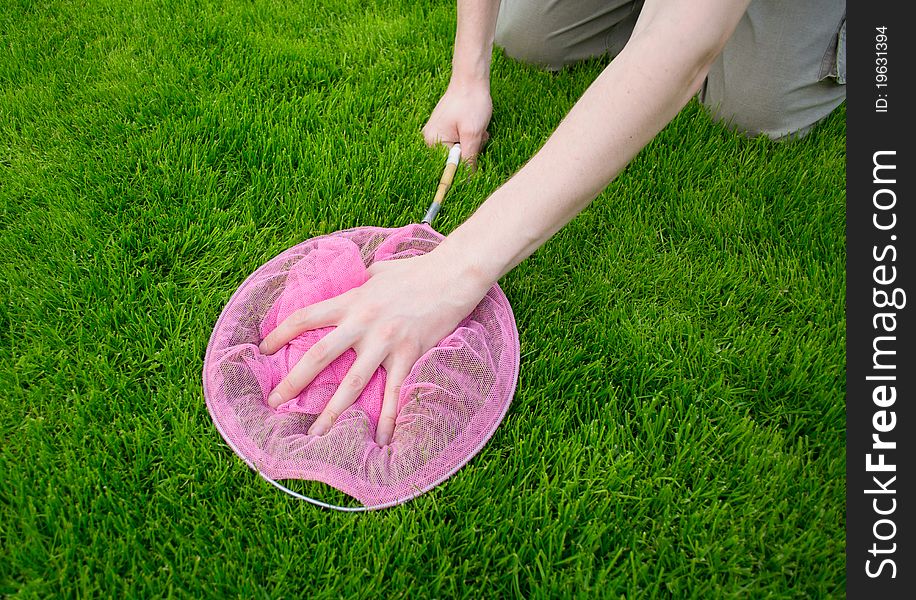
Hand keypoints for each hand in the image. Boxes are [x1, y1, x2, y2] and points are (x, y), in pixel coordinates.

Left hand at [258, 249, 490, 445]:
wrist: (452, 276)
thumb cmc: (416, 271)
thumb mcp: (377, 272)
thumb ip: (358, 285)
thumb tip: (348, 287)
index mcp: (351, 300)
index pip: (305, 317)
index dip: (280, 333)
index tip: (264, 349)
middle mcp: (362, 322)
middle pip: (319, 356)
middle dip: (293, 381)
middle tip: (273, 402)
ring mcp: (386, 342)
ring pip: (352, 383)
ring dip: (332, 411)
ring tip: (316, 434)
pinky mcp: (409, 355)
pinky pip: (395, 393)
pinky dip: (388, 419)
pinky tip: (381, 440)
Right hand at [422, 79, 492, 165]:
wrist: (472, 79)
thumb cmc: (471, 103)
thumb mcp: (473, 135)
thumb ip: (469, 159)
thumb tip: (467, 181)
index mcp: (432, 141)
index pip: (447, 166)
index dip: (462, 168)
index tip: (473, 164)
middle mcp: (431, 138)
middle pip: (453, 159)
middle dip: (470, 152)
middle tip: (479, 136)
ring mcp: (438, 132)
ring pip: (459, 150)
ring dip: (473, 144)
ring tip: (479, 129)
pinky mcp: (446, 127)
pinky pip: (459, 141)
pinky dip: (470, 137)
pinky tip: (476, 127)